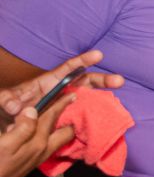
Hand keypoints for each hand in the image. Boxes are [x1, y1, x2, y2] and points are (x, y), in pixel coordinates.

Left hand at [0, 50, 123, 123]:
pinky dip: (94, 115)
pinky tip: (106, 117)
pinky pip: (82, 115)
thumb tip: (16, 106)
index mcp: (49, 82)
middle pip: (85, 82)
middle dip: (103, 80)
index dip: (83, 61)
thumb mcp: (4, 100)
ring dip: (103, 97)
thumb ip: (7, 99)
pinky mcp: (65, 117)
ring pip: (88, 98)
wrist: (8, 121)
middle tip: (119, 80)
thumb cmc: (8, 105)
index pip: (68, 69)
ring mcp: (65, 103)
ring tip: (118, 98)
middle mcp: (61, 91)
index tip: (98, 55)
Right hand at [0, 99, 75, 176]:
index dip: (61, 104)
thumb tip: (33, 111)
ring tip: (64, 114)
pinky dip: (48, 133)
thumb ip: (22, 129)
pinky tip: (42, 129)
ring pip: (56, 138)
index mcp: (39, 143)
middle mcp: (43, 150)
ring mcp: (38, 157)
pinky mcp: (31, 160)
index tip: (73, 93)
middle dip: (70, 118)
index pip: (53, 119)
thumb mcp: (5, 145)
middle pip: (64, 132)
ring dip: (61, 126)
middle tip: (74, 105)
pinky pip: (46, 143)